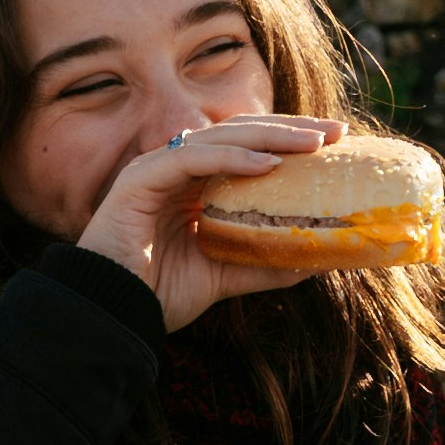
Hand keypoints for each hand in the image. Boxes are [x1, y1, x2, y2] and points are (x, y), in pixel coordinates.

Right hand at [83, 113, 336, 330]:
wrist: (109, 314)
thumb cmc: (156, 295)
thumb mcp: (223, 276)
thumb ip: (263, 262)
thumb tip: (316, 259)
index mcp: (194, 186)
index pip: (248, 150)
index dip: (289, 143)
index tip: (334, 145)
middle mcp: (177, 170)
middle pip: (241, 135)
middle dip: (290, 131)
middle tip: (335, 133)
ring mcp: (157, 169)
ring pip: (221, 138)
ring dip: (270, 137)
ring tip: (312, 144)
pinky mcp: (140, 179)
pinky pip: (191, 159)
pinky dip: (231, 158)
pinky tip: (266, 165)